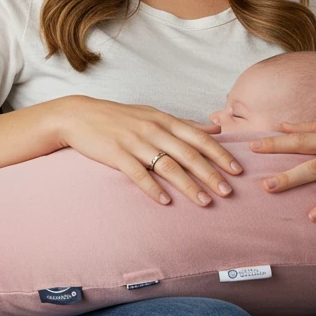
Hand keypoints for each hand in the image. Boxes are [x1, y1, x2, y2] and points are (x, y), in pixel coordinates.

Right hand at [57, 95, 243, 206]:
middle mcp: (152, 129)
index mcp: (163, 119)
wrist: (78, 115)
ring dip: (188, 185)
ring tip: (204, 202)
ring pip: (168, 165)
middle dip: (210, 173)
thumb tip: (214, 128)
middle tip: (228, 192)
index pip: (198, 137)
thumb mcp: (152, 113)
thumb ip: (183, 123)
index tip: (236, 170)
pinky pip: (138, 174)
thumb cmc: (118, 117)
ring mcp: (134, 142)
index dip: (219, 153)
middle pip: (188, 153)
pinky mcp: (117, 154)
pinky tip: (165, 201)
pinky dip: (153, 188)